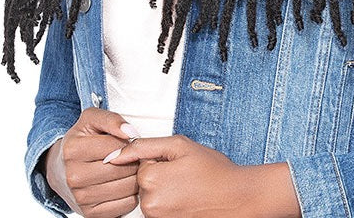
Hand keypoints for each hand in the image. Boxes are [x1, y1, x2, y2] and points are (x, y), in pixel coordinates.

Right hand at [43, 107, 139, 216]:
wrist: (59, 169)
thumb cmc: (81, 140)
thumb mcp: (91, 119)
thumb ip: (112, 119)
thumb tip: (131, 133)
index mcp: (72, 149)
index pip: (115, 146)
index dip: (129, 143)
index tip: (129, 142)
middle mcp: (73, 176)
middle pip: (121, 169)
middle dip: (134, 160)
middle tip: (134, 156)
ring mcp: (80, 198)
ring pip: (126, 188)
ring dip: (135, 177)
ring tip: (132, 169)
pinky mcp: (89, 213)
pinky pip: (124, 205)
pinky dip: (132, 195)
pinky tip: (126, 184)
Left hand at [105, 134, 283, 217]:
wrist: (236, 197)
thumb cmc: (214, 171)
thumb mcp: (180, 145)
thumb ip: (145, 145)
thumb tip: (117, 153)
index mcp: (150, 180)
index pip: (142, 162)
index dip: (162, 158)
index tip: (180, 162)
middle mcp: (148, 205)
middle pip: (145, 180)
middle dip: (163, 174)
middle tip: (187, 174)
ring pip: (153, 194)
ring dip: (167, 188)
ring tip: (190, 186)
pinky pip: (161, 208)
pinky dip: (172, 201)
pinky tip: (188, 198)